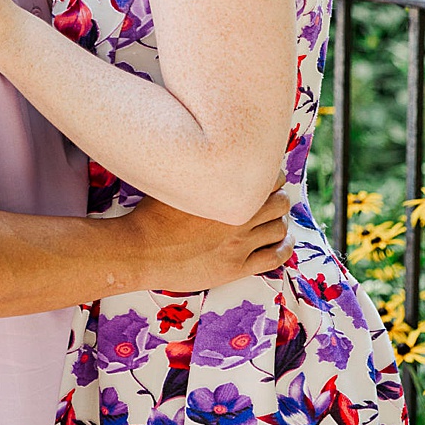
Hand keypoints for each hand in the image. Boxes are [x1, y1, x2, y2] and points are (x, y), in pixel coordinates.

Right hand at [125, 183, 293, 292]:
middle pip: (279, 203)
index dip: (271, 177)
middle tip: (271, 200)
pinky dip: (284, 248)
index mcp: (225, 192)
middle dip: (278, 199)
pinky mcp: (236, 268)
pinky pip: (274, 258)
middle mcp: (238, 217)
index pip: (269, 178)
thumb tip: (210, 157)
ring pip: (279, 228)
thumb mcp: (175, 183)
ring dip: (281, 222)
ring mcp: (239, 244)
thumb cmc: (150, 215)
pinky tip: (282, 242)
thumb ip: (199, 173)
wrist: (140, 251)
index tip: (263, 180)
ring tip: (275, 220)